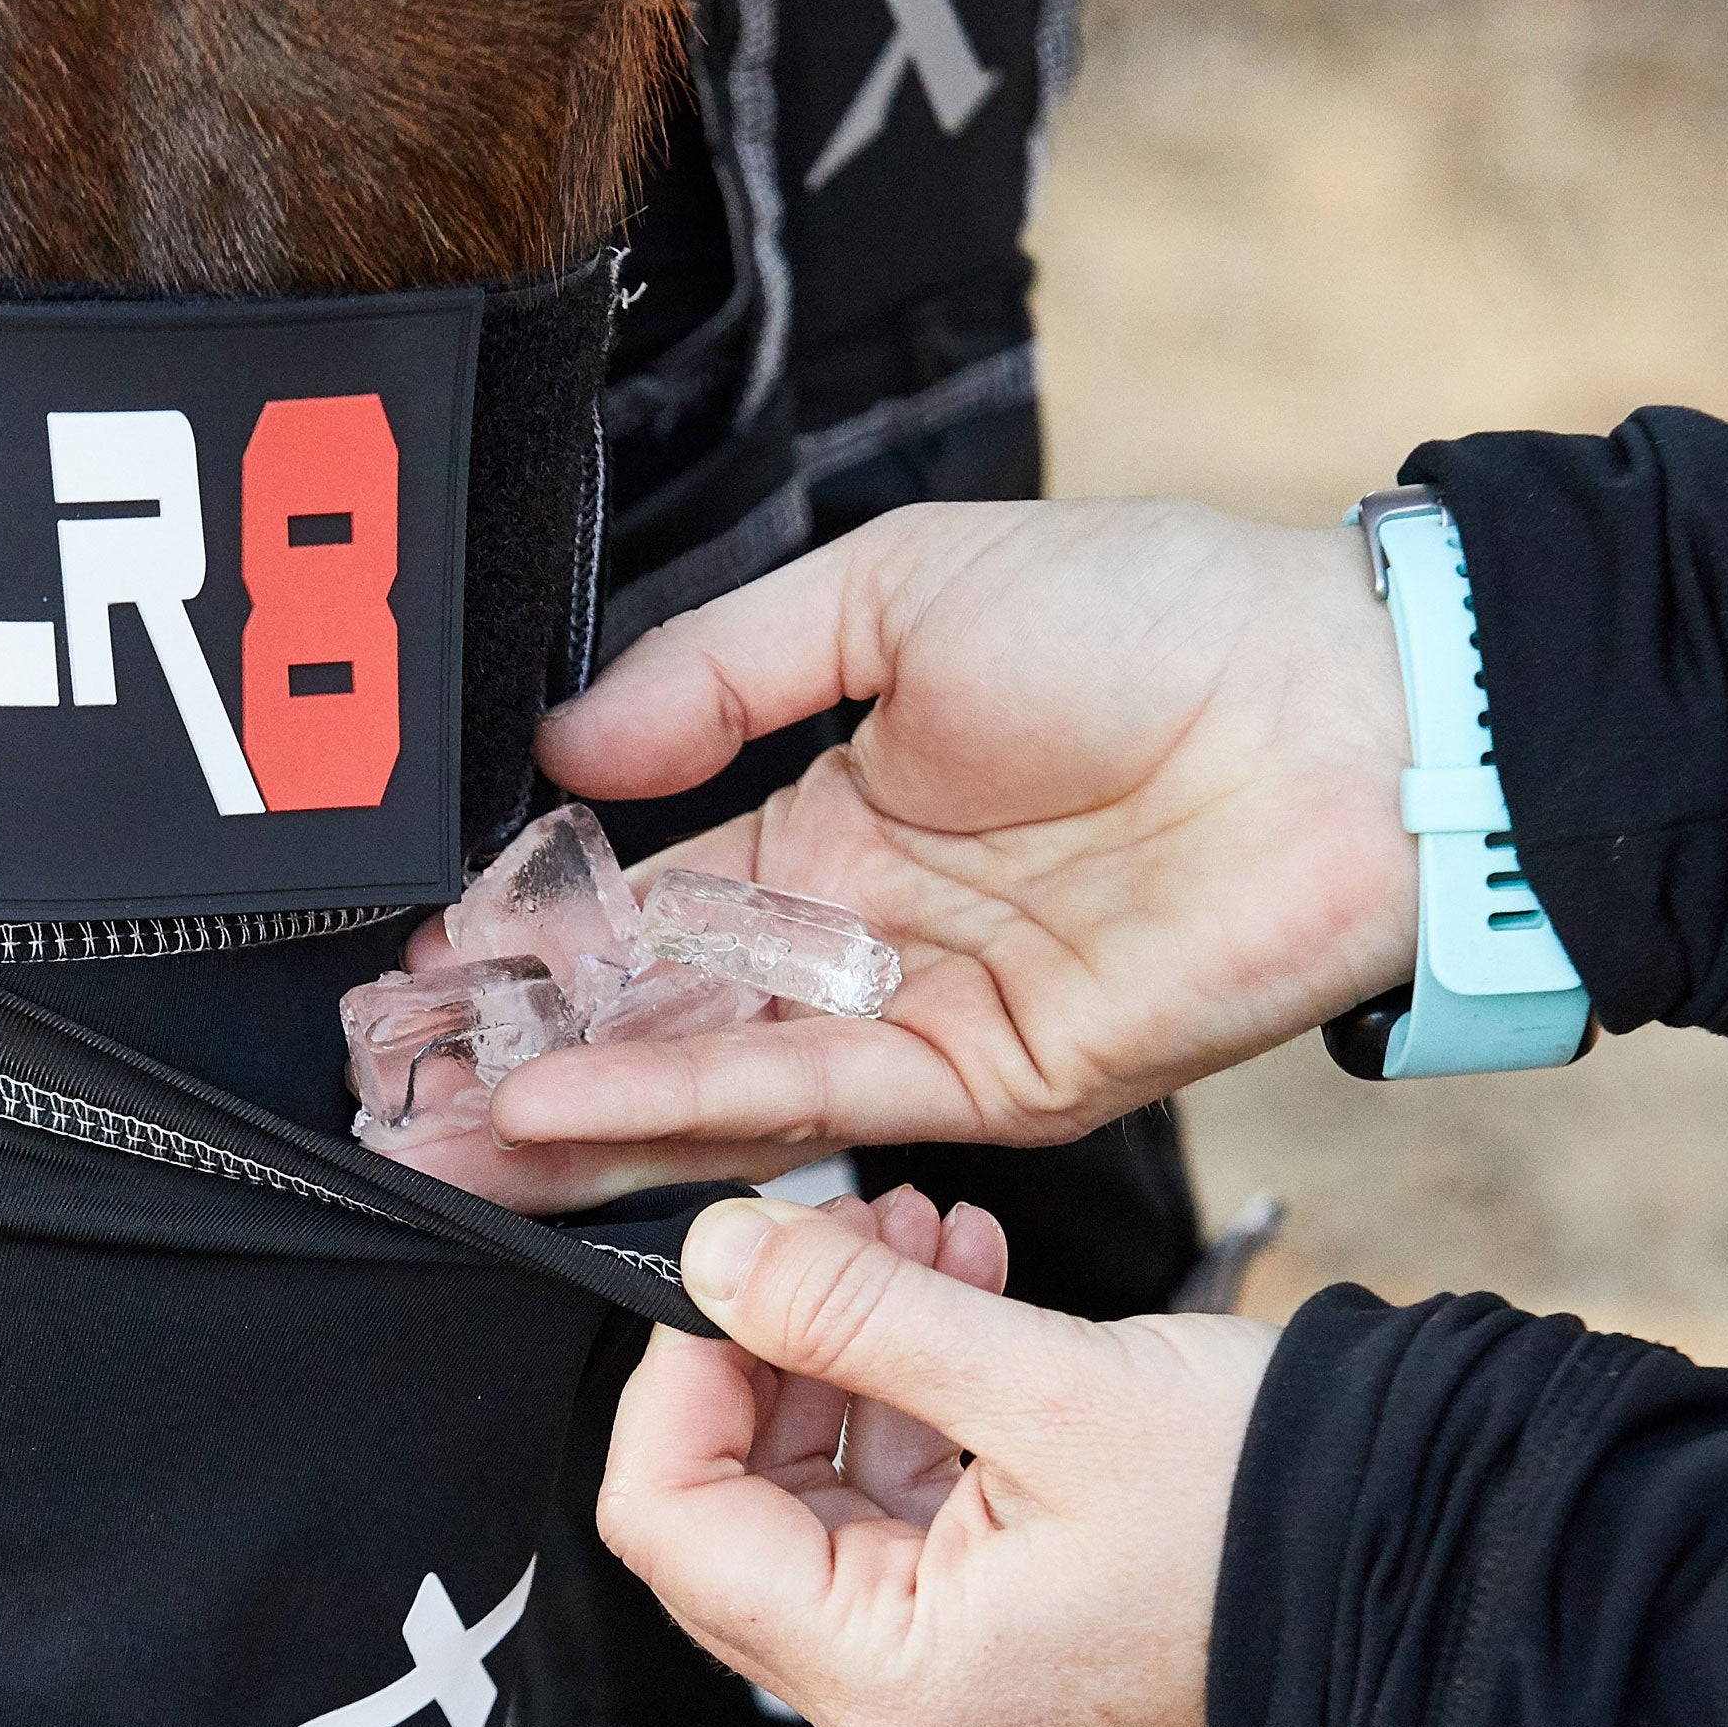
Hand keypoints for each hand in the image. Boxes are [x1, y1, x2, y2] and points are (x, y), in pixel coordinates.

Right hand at [479, 498, 1415, 1188]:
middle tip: (385, 1093)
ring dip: (565, 1111)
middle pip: (653, 1013)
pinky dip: (674, 1109)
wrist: (1342, 712)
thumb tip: (567, 745)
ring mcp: (913, 1019)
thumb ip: (722, 674)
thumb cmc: (1151, 618)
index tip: (417, 966)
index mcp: (833, 818)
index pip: (646, 900)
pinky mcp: (980, 1088)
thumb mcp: (899, 592)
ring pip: (704, 1081)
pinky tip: (557, 1108)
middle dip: (517, 1055)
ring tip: (431, 1134)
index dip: (532, 936)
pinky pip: (802, 1100)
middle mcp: (856, 935)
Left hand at [596, 1189, 1277, 1726]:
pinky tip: (966, 1283)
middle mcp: (897, 1705)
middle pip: (731, 1510)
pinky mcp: (998, 1631)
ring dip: (850, 1349)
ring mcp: (947, 1676)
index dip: (678, 1374)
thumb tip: (711, 1251)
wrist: (1443, 1573)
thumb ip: (856, 1315)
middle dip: (772, 1346)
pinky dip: (916, 1392)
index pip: (670, 1523)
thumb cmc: (1267, 1506)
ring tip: (927, 1229)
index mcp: (889, 1681)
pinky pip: (902, 1504)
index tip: (731, 1260)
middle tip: (845, 1222)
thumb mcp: (1046, 1385)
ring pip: (817, 1492)